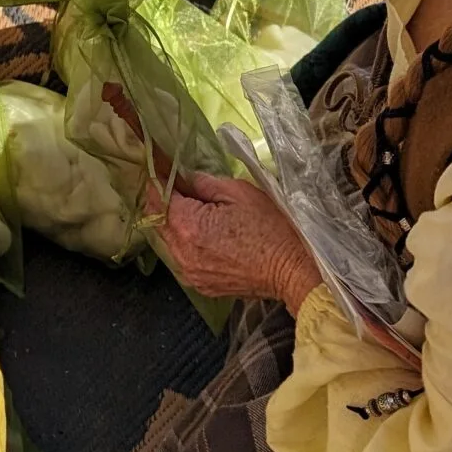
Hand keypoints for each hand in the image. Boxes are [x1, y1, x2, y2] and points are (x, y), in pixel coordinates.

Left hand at [157, 174, 320, 313]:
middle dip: (165, 201)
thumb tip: (184, 178)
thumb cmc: (270, 228)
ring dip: (174, 223)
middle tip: (177, 184)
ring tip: (192, 208)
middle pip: (159, 221)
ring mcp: (189, 273)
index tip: (162, 166)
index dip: (158, 180)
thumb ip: (204, 183)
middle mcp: (181, 253)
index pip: (158, 198)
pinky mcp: (200, 285)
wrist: (292, 271)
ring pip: (169, 241)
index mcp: (188, 227)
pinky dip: (185, 244)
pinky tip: (202, 234)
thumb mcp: (239, 192)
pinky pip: (182, 258)